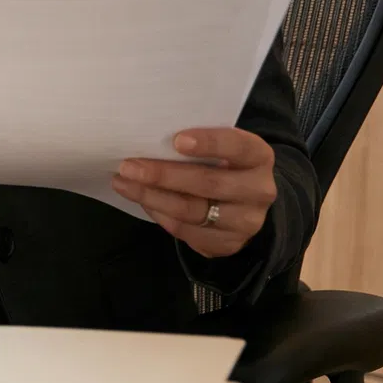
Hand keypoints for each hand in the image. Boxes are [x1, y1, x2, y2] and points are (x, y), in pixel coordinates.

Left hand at [111, 127, 275, 257]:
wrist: (245, 203)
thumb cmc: (222, 164)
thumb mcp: (220, 148)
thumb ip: (195, 144)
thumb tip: (147, 139)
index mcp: (258, 156)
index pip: (238, 146)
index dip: (209, 143)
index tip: (177, 140)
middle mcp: (259, 190)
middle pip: (208, 183)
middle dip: (163, 175)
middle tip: (128, 166)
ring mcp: (246, 221)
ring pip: (192, 211)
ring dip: (152, 197)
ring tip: (124, 183)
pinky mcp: (229, 244)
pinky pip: (187, 231)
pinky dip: (160, 215)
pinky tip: (143, 200)